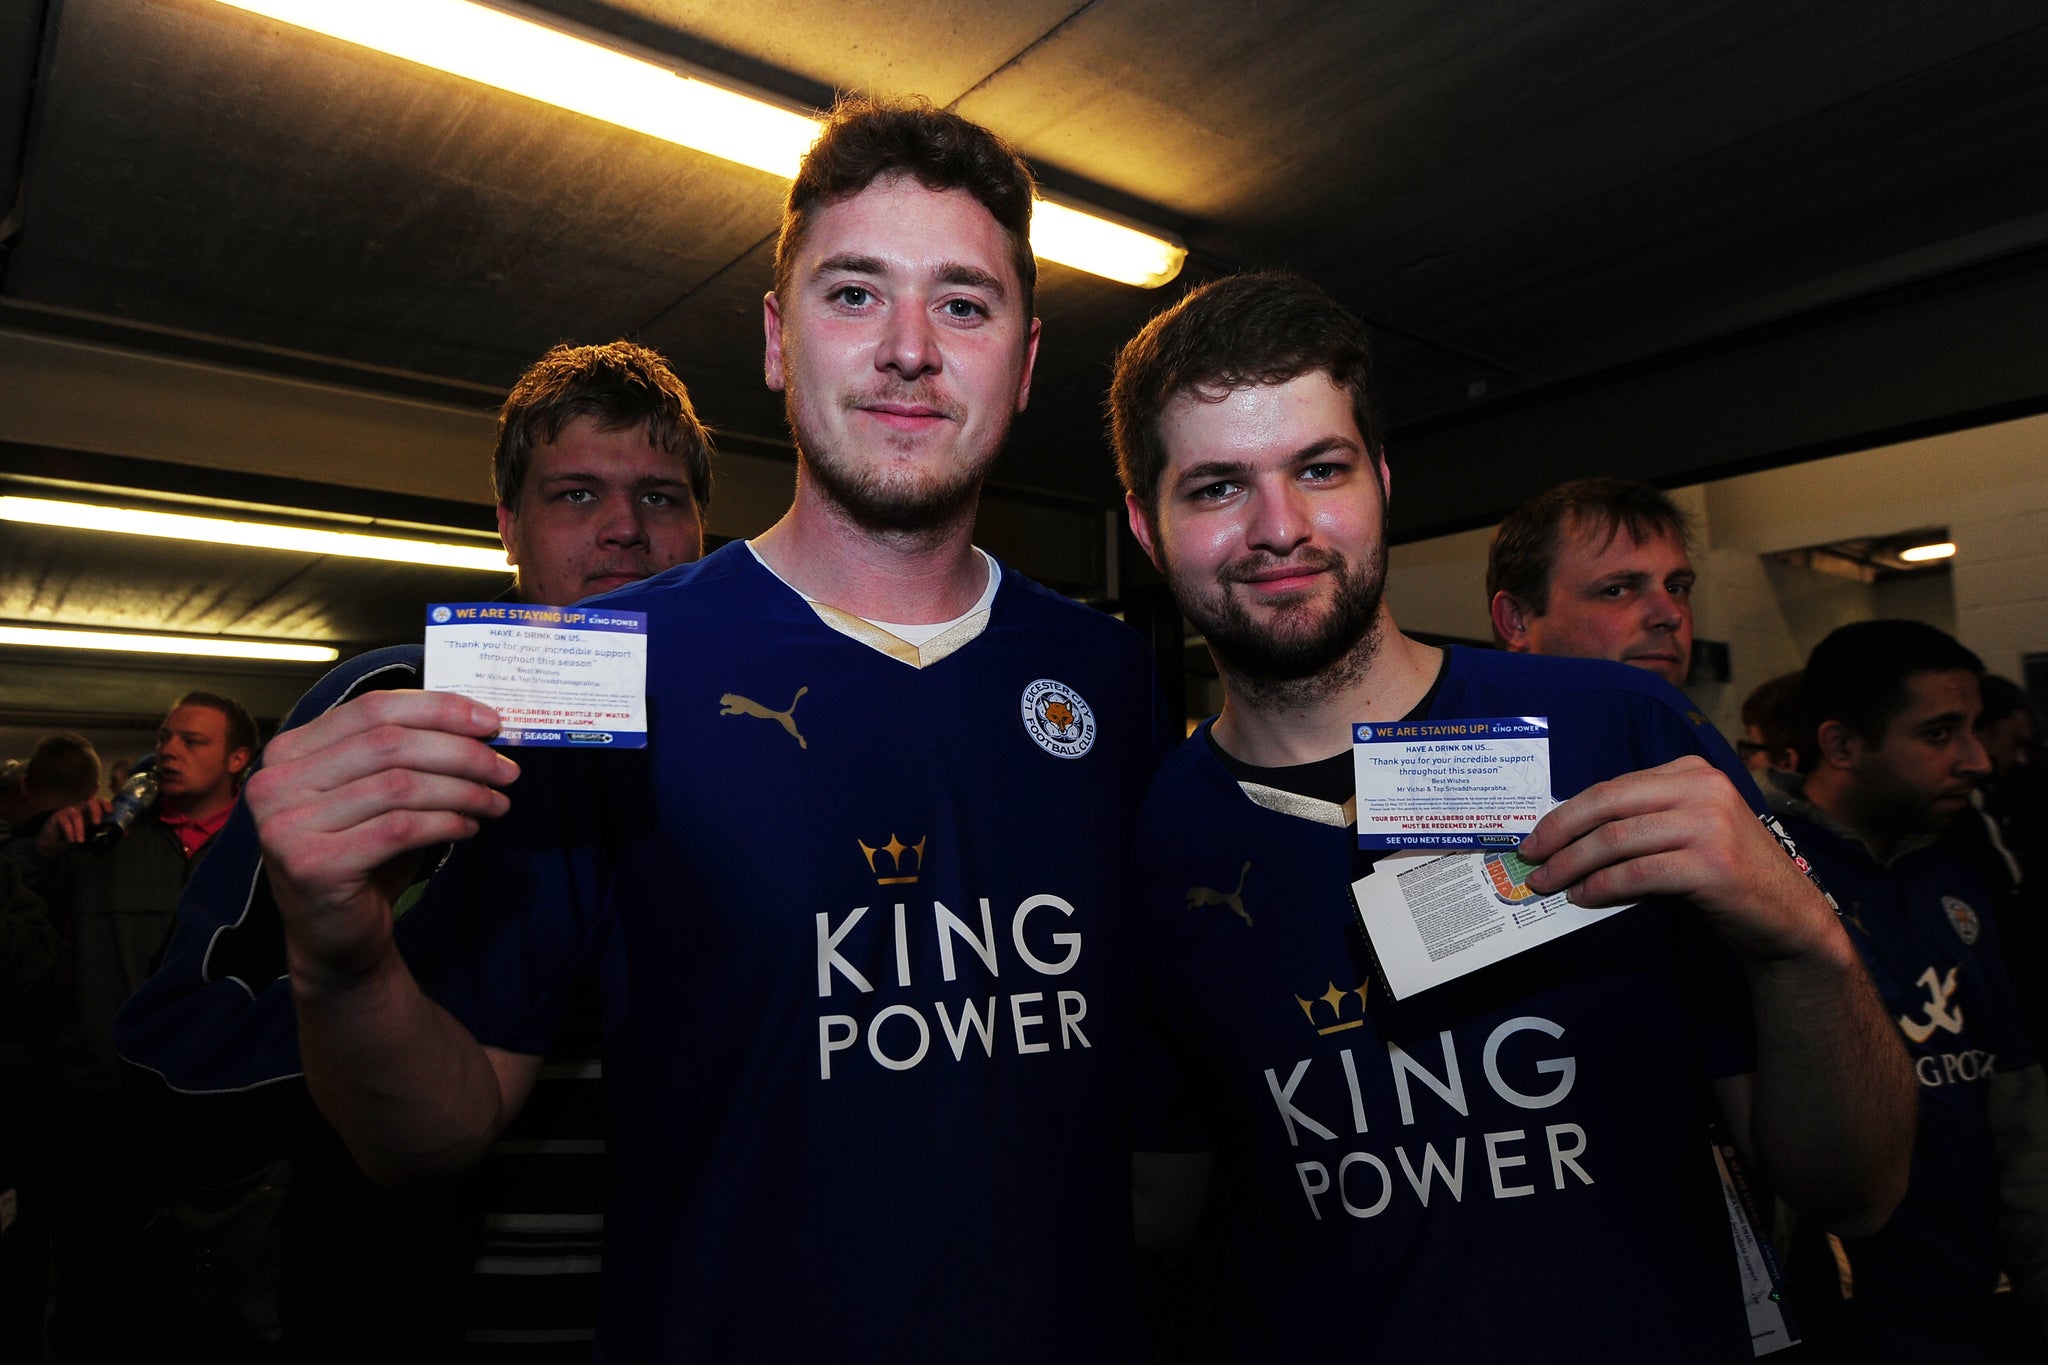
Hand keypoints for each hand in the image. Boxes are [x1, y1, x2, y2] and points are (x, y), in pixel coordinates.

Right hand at [35, 797, 110, 854]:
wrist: (54, 843)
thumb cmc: (76, 836)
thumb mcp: (92, 836)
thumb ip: (107, 832)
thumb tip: (127, 832)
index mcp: (91, 811)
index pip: (100, 801)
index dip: (106, 803)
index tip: (111, 811)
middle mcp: (81, 808)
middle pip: (90, 802)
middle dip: (96, 811)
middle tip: (97, 823)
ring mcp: (69, 811)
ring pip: (76, 814)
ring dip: (80, 828)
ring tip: (80, 841)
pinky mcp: (58, 816)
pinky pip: (64, 820)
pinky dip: (69, 831)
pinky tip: (72, 839)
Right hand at [247, 690, 515, 987]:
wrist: (336, 938)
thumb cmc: (362, 857)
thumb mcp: (378, 794)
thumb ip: (407, 754)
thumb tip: (479, 723)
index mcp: (289, 751)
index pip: (373, 708)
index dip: (439, 709)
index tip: (491, 721)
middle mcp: (276, 782)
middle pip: (390, 743)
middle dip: (462, 752)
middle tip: (507, 769)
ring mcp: (288, 824)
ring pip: (400, 785)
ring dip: (463, 791)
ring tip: (496, 802)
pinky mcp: (313, 864)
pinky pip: (400, 829)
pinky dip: (446, 824)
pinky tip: (470, 828)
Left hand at [1518, 755, 1837, 963]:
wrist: (1787, 916)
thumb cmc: (1724, 875)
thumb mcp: (1683, 833)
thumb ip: (1639, 825)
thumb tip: (1566, 839)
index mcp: (1690, 772)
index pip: (1611, 788)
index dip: (1566, 812)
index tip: (1536, 836)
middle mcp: (1702, 789)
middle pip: (1607, 806)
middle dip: (1559, 834)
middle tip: (1530, 859)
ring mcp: (1710, 824)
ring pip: (1616, 840)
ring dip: (1573, 865)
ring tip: (1550, 883)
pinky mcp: (1712, 864)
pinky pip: (1638, 873)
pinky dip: (1602, 886)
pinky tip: (1584, 897)